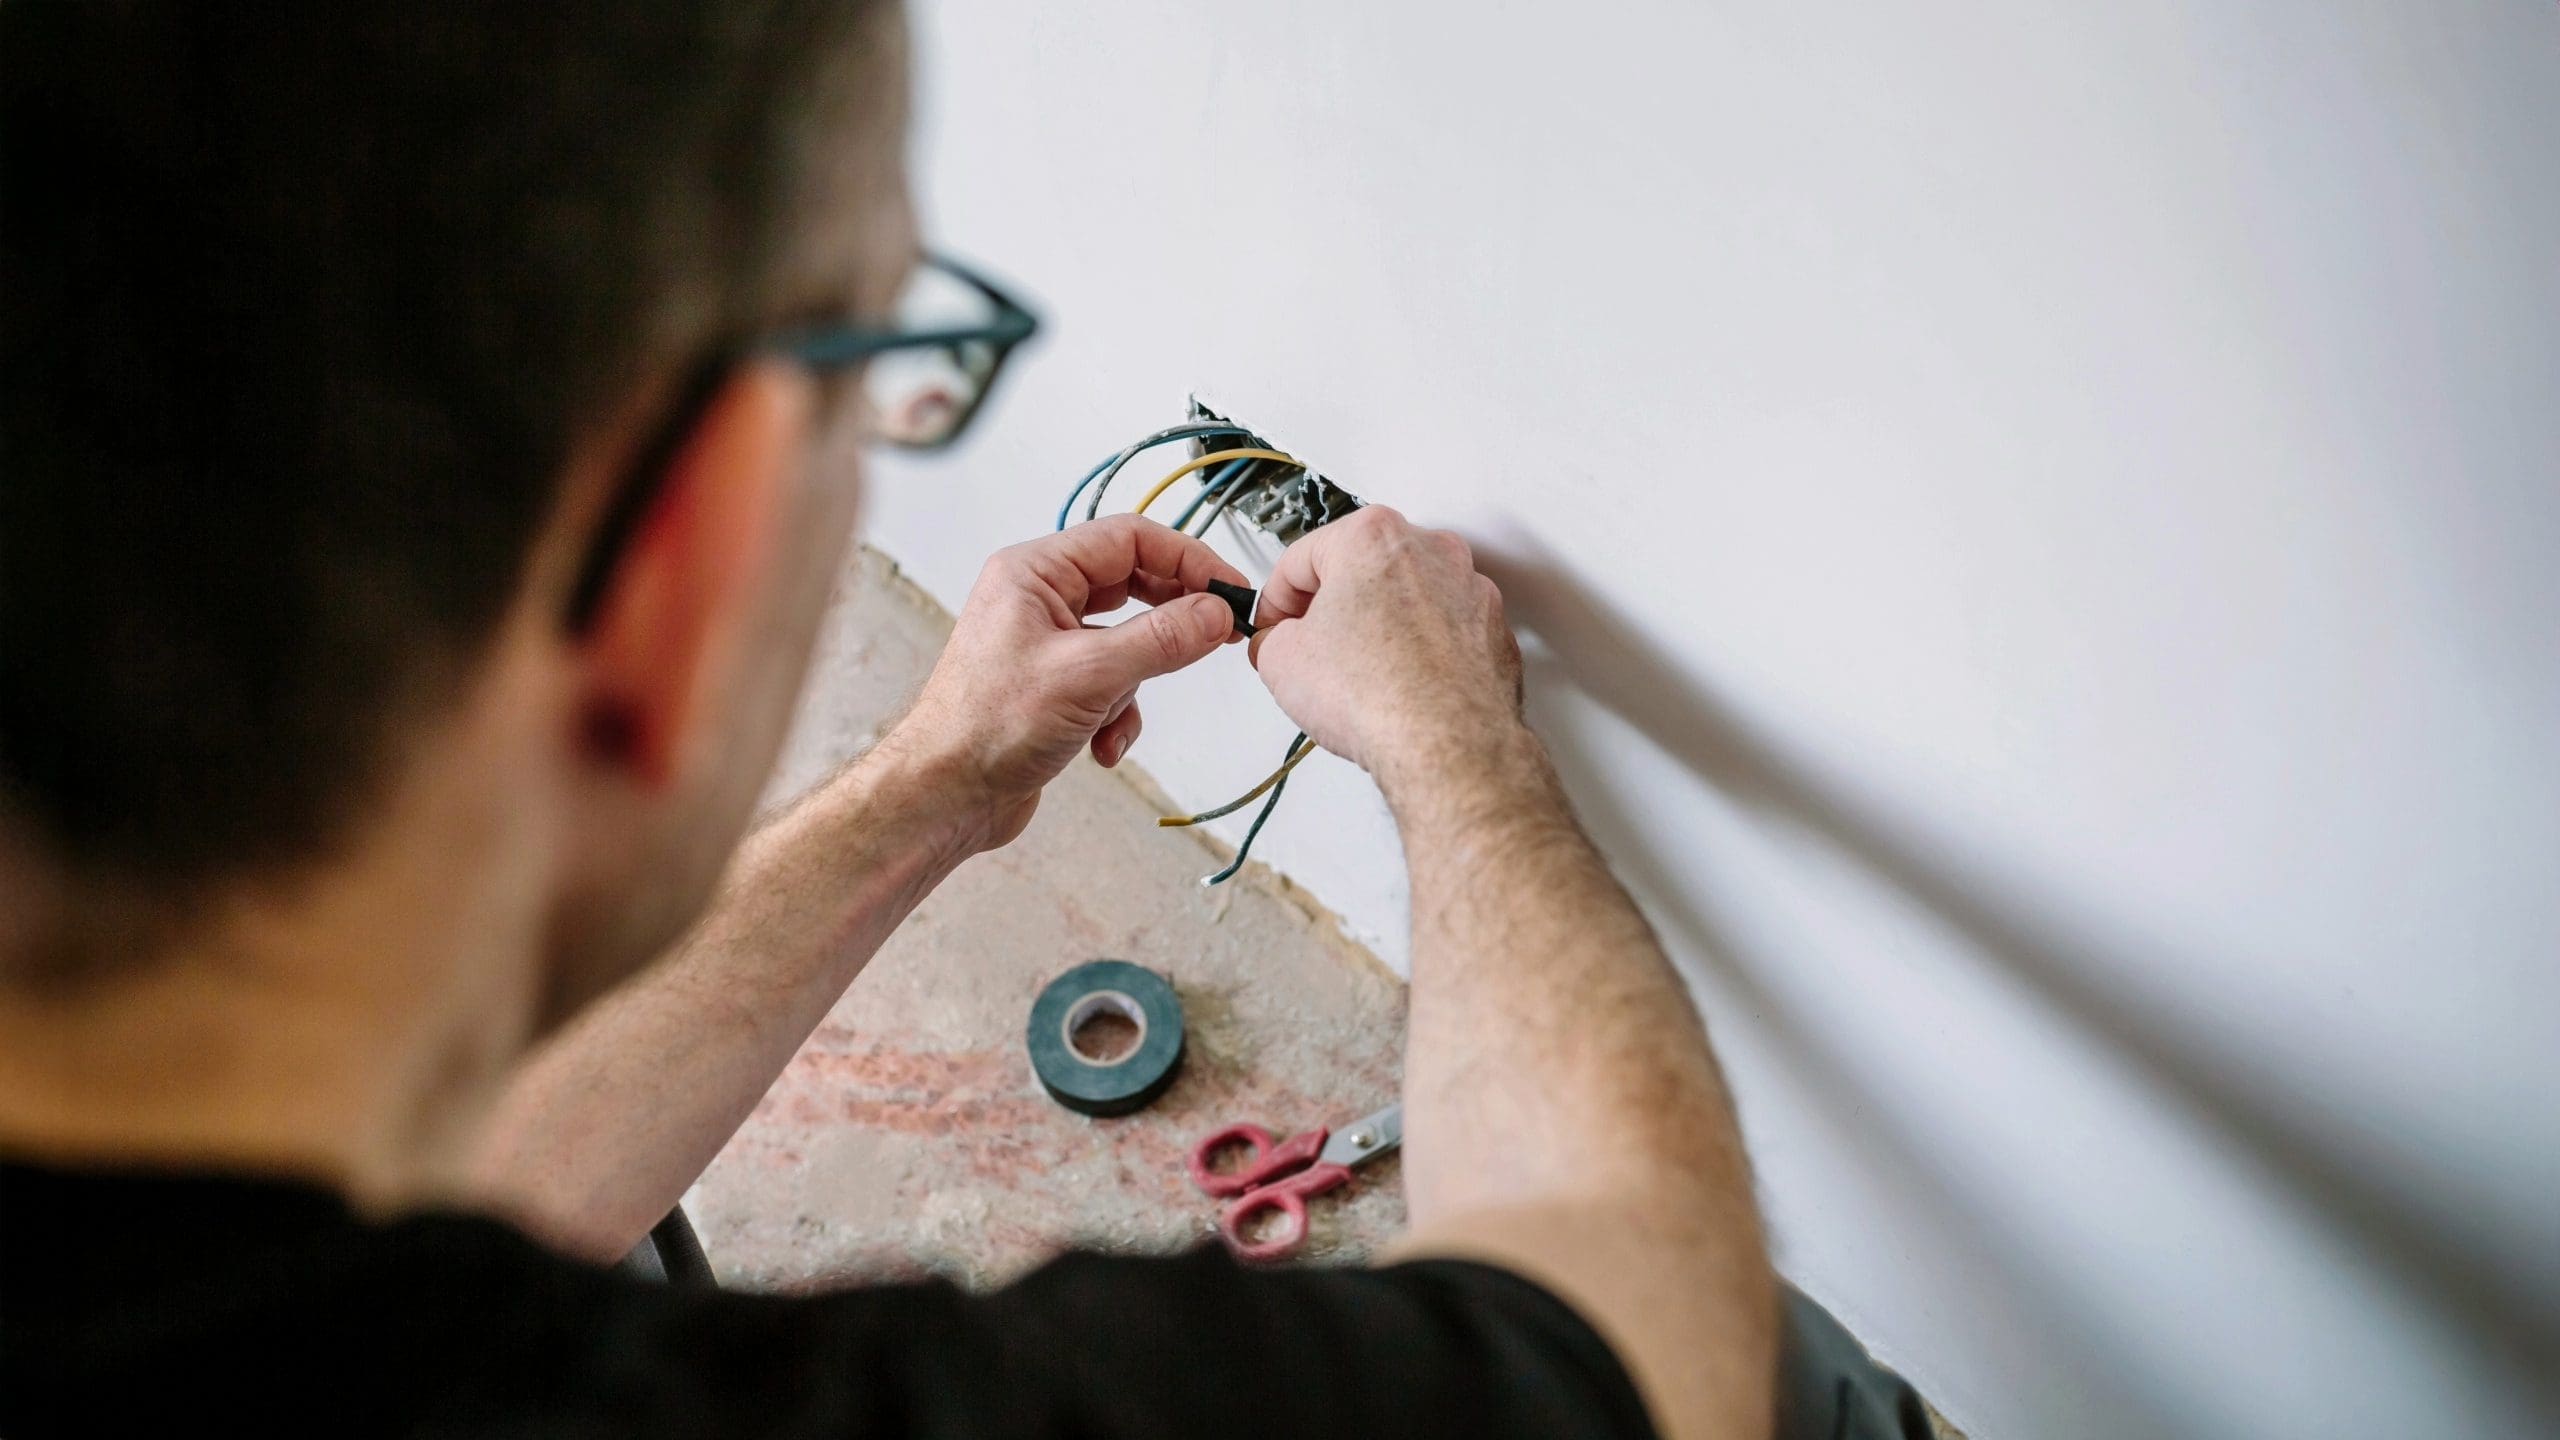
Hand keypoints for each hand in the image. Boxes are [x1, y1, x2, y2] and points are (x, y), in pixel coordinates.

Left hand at [885, 516, 1249, 850]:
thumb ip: (1161, 638)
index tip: (1228, 590)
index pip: (1128, 539)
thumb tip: (1213, 613)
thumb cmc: (984, 728)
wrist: (945, 796)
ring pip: (1126, 642)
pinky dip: (1117, 715)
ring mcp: (1046, 643)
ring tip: (1117, 711)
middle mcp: (1038, 599)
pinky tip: (1101, 744)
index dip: (1185, 560)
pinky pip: (1111, 683)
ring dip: (1135, 684)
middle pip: (1131, 586)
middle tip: (1214, 636)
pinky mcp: (1054, 686)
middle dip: (1168, 623)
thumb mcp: (1089, 675)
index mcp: (1034, 572)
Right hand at [1248, 506, 1523, 781]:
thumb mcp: (1281, 661)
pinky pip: (1444, 632)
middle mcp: (1431, 552)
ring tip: (1358, 674)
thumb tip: (1279, 644)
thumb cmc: (1380, 695)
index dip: (1276, 599)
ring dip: (1379, 627)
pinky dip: (1422, 652)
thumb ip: (1272, 638)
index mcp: (1373, 538)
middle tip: (1310, 648)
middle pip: (1361, 570)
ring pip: (1407, 600)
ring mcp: (1470, 590)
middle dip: (1332, 608)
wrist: (1448, 745)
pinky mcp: (1493, 632)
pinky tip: (1400, 686)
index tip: (1273, 625)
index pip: (1302, 558)